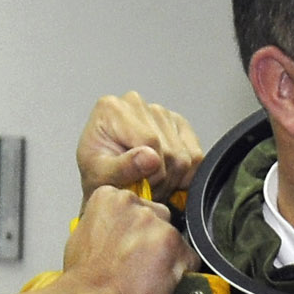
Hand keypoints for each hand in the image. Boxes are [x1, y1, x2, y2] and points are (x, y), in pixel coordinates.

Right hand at [61, 183, 190, 293]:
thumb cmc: (82, 279)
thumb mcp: (83, 236)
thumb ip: (107, 224)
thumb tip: (116, 231)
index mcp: (109, 196)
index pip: (137, 207)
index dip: (136, 231)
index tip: (130, 246)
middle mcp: (133, 203)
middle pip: (159, 218)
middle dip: (153, 240)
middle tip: (137, 265)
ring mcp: (154, 222)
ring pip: (175, 239)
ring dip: (167, 257)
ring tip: (145, 277)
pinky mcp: (172, 243)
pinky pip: (190, 258)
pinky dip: (181, 273)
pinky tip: (159, 284)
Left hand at [77, 93, 204, 201]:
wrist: (102, 180)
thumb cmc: (97, 176)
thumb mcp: (101, 177)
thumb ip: (122, 168)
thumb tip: (151, 157)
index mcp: (112, 109)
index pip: (150, 140)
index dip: (151, 172)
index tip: (140, 186)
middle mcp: (136, 104)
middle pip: (170, 149)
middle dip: (160, 179)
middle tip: (144, 189)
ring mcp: (160, 112)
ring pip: (186, 155)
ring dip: (172, 179)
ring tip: (151, 184)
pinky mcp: (178, 124)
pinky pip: (196, 155)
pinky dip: (186, 175)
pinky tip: (165, 177)